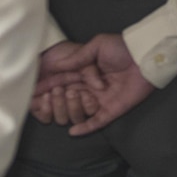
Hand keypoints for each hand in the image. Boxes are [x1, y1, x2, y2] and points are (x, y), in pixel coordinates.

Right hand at [30, 34, 156, 134]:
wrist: (145, 56)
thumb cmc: (122, 47)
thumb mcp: (97, 46)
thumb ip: (78, 57)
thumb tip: (57, 65)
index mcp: (84, 72)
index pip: (61, 82)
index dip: (46, 88)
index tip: (31, 92)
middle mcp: (89, 88)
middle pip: (66, 99)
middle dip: (54, 100)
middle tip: (46, 96)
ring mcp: (100, 99)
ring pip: (79, 110)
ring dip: (70, 108)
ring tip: (66, 99)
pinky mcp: (112, 109)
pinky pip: (96, 121)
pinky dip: (85, 127)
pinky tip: (72, 131)